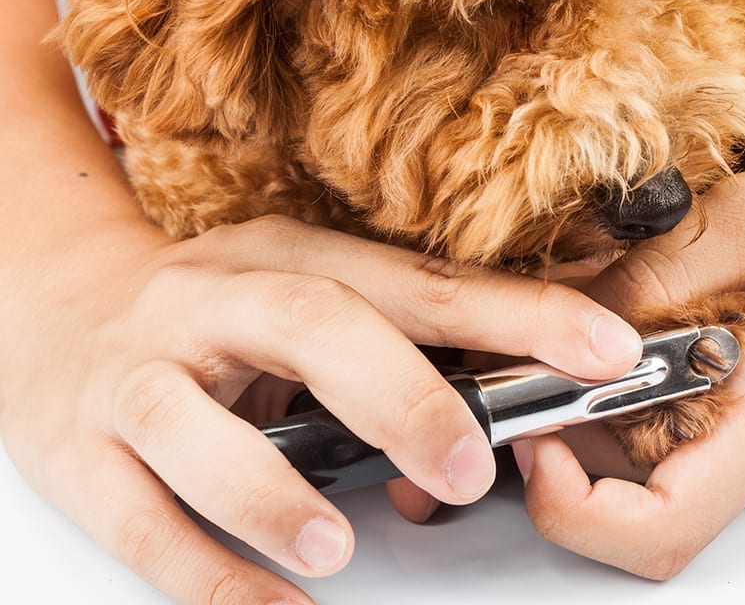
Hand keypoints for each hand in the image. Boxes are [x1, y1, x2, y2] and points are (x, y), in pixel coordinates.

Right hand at [0, 214, 641, 604]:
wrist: (58, 308)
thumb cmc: (215, 315)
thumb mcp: (305, 297)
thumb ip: (398, 342)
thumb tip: (515, 404)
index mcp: (291, 257)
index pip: (419, 283)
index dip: (516, 314)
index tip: (601, 348)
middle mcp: (213, 300)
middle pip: (311, 327)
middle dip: (402, 395)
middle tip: (468, 466)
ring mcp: (140, 372)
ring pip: (195, 424)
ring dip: (274, 494)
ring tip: (339, 547)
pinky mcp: (82, 450)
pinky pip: (140, 520)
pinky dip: (210, 572)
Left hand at [507, 165, 744, 578]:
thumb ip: (666, 270)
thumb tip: (571, 320)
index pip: (665, 524)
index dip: (580, 511)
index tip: (539, 438)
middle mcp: (728, 445)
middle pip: (610, 492)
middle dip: (544, 423)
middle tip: (514, 337)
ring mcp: (711, 436)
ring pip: (603, 449)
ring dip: (559, 384)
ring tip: (555, 299)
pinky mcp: (697, 413)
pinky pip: (619, 413)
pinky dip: (585, 368)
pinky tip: (591, 305)